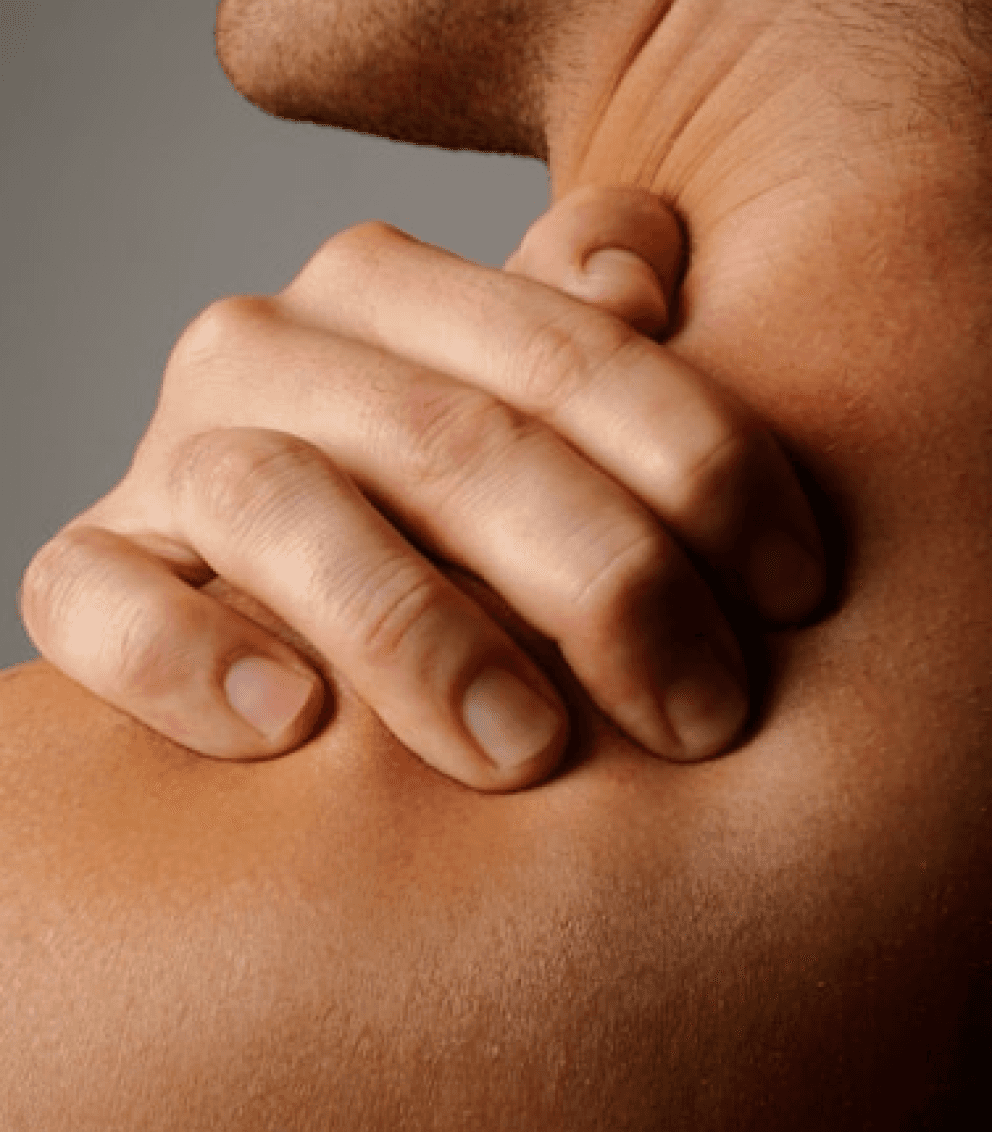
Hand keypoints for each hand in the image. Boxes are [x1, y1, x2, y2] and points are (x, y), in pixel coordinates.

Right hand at [21, 186, 823, 790]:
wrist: (269, 587)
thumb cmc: (441, 510)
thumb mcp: (520, 408)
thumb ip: (576, 330)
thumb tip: (634, 269)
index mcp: (388, 293)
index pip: (574, 350)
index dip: (709, 467)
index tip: (795, 595)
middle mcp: (270, 353)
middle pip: (447, 436)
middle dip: (599, 580)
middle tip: (698, 711)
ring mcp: (173, 461)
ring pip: (280, 506)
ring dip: (419, 633)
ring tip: (526, 749)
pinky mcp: (90, 570)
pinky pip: (96, 600)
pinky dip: (184, 658)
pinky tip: (291, 725)